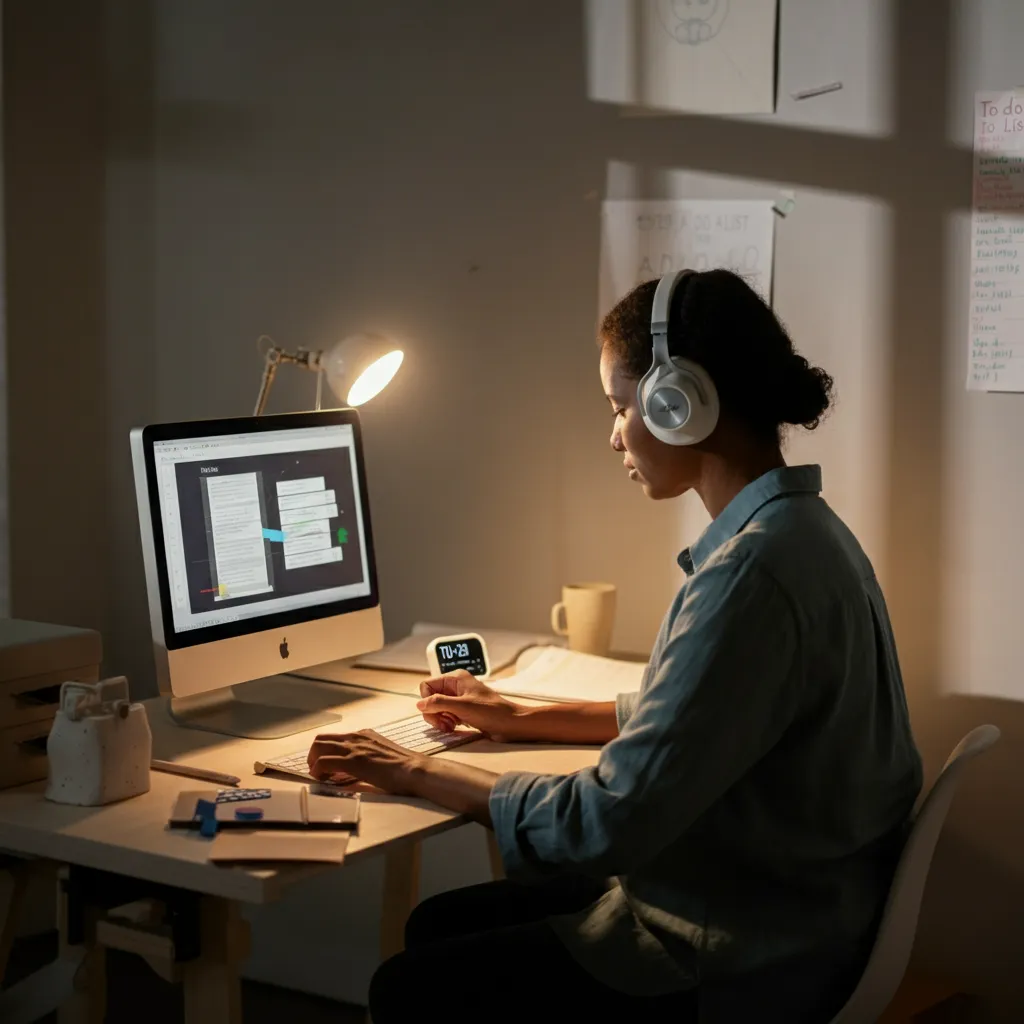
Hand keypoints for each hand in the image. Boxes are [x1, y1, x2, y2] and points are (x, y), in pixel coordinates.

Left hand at [306, 730, 424, 793]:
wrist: (415, 770)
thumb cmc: (404, 767)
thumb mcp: (381, 754)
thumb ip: (366, 757)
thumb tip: (354, 770)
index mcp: (364, 735)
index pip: (336, 738)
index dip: (325, 751)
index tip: (324, 764)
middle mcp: (357, 737)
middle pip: (322, 739)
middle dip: (313, 754)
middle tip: (315, 768)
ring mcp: (354, 748)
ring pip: (319, 747)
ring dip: (313, 761)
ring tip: (316, 774)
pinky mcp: (353, 761)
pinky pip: (324, 762)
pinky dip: (317, 771)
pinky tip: (321, 779)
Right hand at [416, 670, 526, 741]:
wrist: (510, 724)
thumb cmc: (492, 712)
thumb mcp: (463, 706)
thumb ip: (439, 703)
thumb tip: (420, 704)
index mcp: (455, 678)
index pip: (427, 686)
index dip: (428, 701)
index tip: (437, 712)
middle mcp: (455, 687)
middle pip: (430, 699)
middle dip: (434, 713)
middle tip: (445, 724)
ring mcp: (458, 699)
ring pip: (436, 709)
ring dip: (440, 720)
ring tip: (451, 726)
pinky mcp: (462, 711)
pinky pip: (445, 716)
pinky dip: (446, 723)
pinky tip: (455, 727)